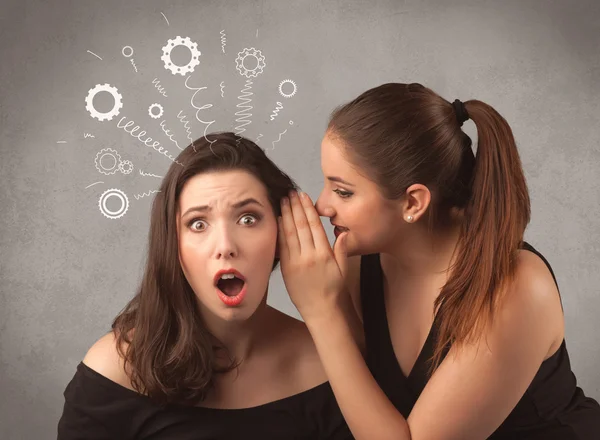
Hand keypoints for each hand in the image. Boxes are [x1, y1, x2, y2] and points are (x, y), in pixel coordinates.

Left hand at [278, 190, 348, 322]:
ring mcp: (296, 262)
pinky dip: (280, 231)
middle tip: (290, 193)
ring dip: (286, 215)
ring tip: (283, 201)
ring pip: (290, 234)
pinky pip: (282, 247)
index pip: (315, 226)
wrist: (321, 311)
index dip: (308, 209)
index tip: (304, 196)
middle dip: (295, 207)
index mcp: (324, 254)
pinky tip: (278, 220)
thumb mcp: (343, 270)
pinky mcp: (287, 269)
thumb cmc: (333, 291)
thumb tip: (343, 232)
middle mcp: (309, 256)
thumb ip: (341, 250)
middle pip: (301, 226)